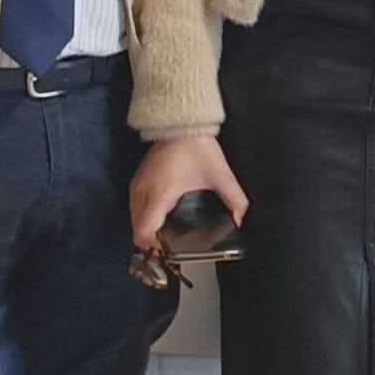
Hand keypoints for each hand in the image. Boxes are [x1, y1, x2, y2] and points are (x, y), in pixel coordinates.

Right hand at [129, 134, 249, 251]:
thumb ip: (234, 199)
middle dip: (152, 242)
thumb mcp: (221, 175)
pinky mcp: (136, 182)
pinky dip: (145, 218)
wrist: (180, 123)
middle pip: (137, 230)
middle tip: (173, 247)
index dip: (154, 247)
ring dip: (148, 230)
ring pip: (134, 220)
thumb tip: (240, 221)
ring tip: (168, 236)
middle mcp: (142, 192)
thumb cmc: (199, 148)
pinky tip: (162, 219)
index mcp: (160, 193)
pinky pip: (136, 209)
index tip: (170, 251)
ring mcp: (136, 186)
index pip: (144, 231)